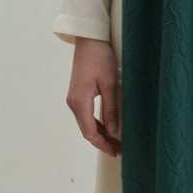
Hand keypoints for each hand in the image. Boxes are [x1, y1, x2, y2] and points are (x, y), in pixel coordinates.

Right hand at [66, 38, 121, 156]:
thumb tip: (113, 131)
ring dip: (100, 134)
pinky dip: (96, 124)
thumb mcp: (110, 84)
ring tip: (116, 142)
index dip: (103, 144)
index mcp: (80, 102)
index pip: (90, 132)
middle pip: (87, 130)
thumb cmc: (100, 59)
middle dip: (103, 142)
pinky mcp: (77, 94)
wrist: (89, 41)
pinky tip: (108, 128)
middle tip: (119, 150)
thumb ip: (110, 109)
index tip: (115, 151)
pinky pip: (86, 115)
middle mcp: (73, 103)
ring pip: (86, 123)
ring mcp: (74, 99)